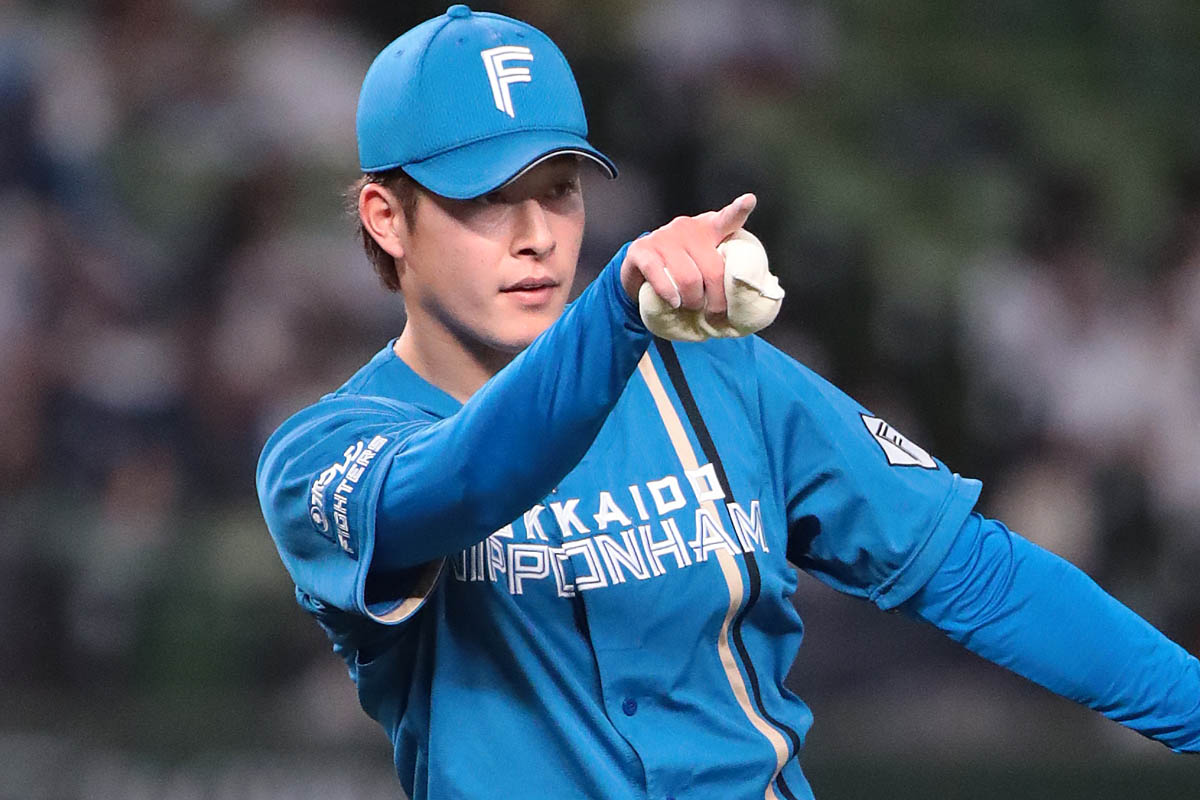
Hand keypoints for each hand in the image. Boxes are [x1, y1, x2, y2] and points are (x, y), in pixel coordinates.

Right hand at [620, 193, 757, 318]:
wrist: (639, 268)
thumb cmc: (681, 267)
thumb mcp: (703, 262)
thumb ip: (720, 268)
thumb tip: (743, 297)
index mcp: (708, 229)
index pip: (726, 218)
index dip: (738, 210)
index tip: (749, 201)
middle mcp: (686, 228)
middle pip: (712, 269)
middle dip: (717, 299)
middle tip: (714, 313)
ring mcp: (663, 237)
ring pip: (689, 279)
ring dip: (692, 301)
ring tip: (691, 307)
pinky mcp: (642, 250)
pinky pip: (660, 277)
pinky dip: (670, 295)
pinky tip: (673, 302)